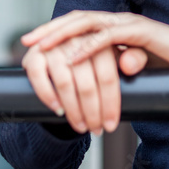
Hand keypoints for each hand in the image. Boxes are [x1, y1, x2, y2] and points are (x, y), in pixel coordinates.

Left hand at [21, 11, 168, 68]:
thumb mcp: (137, 68)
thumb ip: (119, 67)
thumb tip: (109, 72)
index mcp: (115, 27)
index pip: (79, 23)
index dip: (55, 30)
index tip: (33, 42)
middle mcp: (119, 20)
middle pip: (77, 18)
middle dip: (50, 29)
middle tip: (27, 40)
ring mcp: (130, 24)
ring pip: (88, 22)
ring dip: (62, 34)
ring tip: (42, 46)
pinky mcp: (141, 33)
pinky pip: (108, 38)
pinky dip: (87, 46)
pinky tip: (71, 57)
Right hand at [21, 39, 148, 135]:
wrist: (66, 52)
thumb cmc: (98, 58)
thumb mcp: (121, 55)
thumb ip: (135, 57)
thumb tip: (131, 64)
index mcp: (99, 38)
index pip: (107, 75)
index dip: (110, 103)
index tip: (111, 124)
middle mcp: (75, 38)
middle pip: (87, 83)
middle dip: (93, 112)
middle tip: (97, 130)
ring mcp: (53, 45)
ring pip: (65, 83)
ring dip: (73, 111)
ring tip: (81, 126)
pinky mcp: (33, 54)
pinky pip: (38, 77)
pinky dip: (48, 96)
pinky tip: (58, 110)